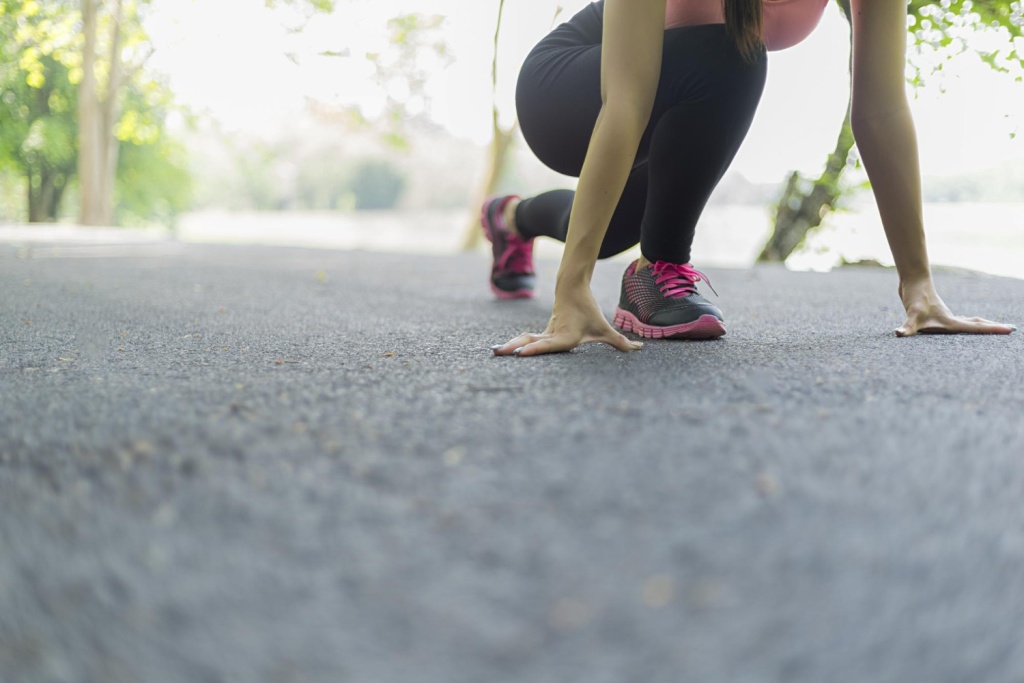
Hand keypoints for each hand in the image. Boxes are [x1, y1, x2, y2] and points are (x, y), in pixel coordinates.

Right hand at [491, 286, 642, 356]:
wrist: (571, 288)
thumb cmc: (588, 310)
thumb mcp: (604, 328)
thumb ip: (620, 342)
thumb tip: (638, 349)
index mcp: (566, 337)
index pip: (549, 345)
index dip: (535, 350)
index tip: (521, 353)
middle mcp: (552, 336)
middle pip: (530, 343)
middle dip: (514, 348)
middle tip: (499, 353)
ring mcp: (544, 333)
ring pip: (524, 340)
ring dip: (510, 346)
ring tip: (494, 352)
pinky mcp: (541, 331)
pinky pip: (525, 339)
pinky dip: (513, 344)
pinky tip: (503, 350)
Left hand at [895, 278, 1016, 336]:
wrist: (913, 280)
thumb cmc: (915, 297)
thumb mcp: (911, 315)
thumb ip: (907, 327)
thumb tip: (899, 334)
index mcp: (950, 322)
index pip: (975, 328)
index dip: (992, 330)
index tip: (1010, 330)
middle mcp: (951, 319)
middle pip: (976, 325)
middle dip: (992, 328)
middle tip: (1011, 330)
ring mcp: (945, 316)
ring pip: (968, 322)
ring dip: (981, 326)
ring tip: (994, 329)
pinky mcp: (938, 314)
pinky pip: (957, 322)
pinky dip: (967, 325)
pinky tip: (964, 328)